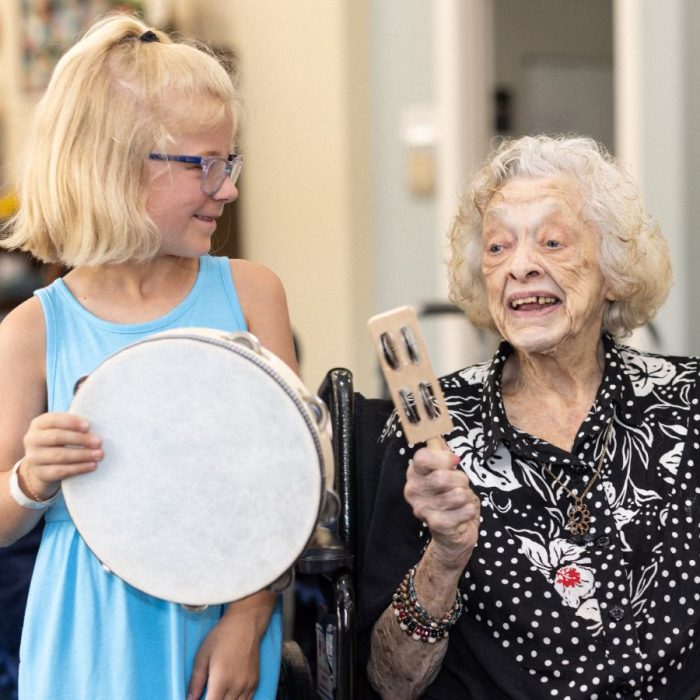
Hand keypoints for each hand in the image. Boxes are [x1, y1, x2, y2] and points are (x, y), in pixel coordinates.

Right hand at [21, 412, 102, 499]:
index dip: (71, 422)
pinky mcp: (41, 473)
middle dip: (80, 439)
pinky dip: (79, 468)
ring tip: (99, 454)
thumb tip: (99, 424)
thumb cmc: (60, 441)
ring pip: (59, 455)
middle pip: (57, 437)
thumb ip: (75, 425)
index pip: (54, 420)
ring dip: (83, 455)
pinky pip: (61, 471)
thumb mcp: (63, 429)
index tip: (88, 426)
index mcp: (39, 423)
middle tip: (99, 442)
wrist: (43, 466)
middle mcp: (32, 439)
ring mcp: (34, 457)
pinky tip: (92, 465)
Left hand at [187, 613, 263, 699]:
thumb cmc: (223, 636)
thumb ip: (196, 681)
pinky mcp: (255, 682)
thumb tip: (190, 699)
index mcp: (220, 680)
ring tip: (218, 694)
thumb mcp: (203, 655)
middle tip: (208, 695)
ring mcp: (247, 685)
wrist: (246, 623)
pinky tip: (229, 696)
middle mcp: (236, 686)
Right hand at [404, 442, 479, 569]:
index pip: (422, 457)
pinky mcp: (435, 524)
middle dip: (461, 480)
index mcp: (415, 473)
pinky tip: (465, 513)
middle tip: (461, 486)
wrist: (453, 534)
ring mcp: (421, 509)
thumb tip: (436, 435)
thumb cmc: (451, 498)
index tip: (454, 461)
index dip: (443, 458)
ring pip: (457, 494)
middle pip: (443, 476)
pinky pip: (462, 511)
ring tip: (461, 502)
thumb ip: (442, 453)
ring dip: (467, 497)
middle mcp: (412, 490)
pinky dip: (470, 510)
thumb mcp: (448, 471)